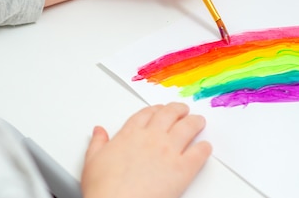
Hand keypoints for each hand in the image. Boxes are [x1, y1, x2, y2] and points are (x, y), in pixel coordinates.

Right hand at [81, 102, 211, 197]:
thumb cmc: (103, 188)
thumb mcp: (92, 161)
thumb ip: (97, 143)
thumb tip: (98, 131)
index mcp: (130, 134)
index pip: (147, 114)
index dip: (156, 110)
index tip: (160, 109)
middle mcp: (152, 137)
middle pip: (170, 114)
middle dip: (178, 110)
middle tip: (183, 111)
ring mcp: (169, 151)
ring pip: (188, 127)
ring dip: (195, 122)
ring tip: (199, 122)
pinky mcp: (183, 168)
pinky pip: (199, 153)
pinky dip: (204, 148)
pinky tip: (206, 147)